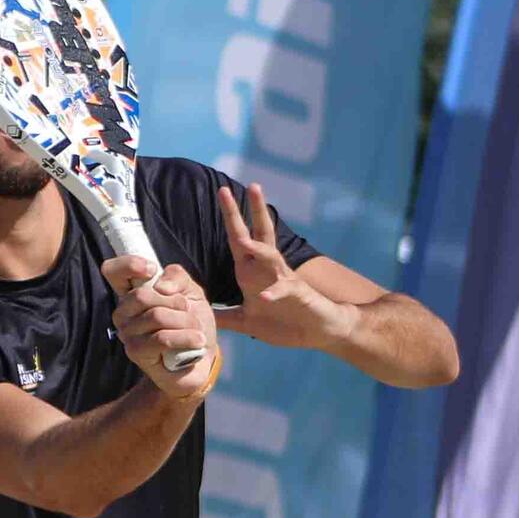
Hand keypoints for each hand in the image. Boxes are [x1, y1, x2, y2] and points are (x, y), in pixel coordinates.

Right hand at [100, 256, 217, 402]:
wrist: (203, 359)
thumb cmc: (192, 324)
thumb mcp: (192, 292)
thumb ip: (178, 277)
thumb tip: (161, 286)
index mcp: (132, 293)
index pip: (112, 271)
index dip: (129, 264)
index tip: (151, 269)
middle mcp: (123, 313)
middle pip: (142, 295)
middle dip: (176, 302)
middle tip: (189, 312)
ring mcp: (127, 334)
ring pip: (156, 316)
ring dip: (186, 322)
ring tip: (196, 330)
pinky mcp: (136, 353)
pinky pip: (162, 338)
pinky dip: (186, 338)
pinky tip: (196, 342)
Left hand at [214, 183, 343, 349]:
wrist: (319, 331)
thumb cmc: (284, 323)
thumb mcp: (247, 322)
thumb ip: (224, 317)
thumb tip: (199, 314)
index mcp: (252, 273)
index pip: (239, 239)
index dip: (232, 217)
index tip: (223, 191)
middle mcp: (268, 269)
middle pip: (258, 234)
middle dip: (251, 212)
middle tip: (248, 186)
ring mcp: (284, 280)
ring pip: (271, 257)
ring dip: (258, 248)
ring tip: (243, 239)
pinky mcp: (298, 295)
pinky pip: (285, 290)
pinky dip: (275, 293)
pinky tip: (265, 297)